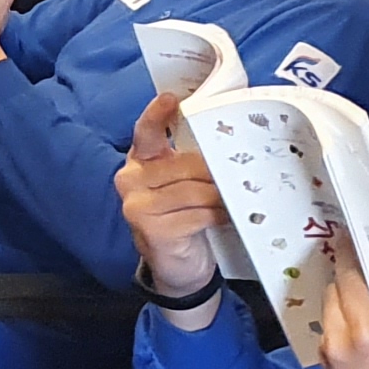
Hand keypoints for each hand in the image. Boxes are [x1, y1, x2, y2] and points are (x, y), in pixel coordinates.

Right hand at [116, 93, 234, 313]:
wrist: (177, 268)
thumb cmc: (184, 218)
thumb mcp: (183, 185)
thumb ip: (190, 163)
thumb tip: (226, 145)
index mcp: (140, 163)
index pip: (145, 132)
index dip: (157, 114)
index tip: (172, 100)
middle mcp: (130, 181)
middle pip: (183, 164)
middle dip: (214, 171)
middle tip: (238, 175)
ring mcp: (137, 207)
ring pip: (193, 190)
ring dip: (220, 197)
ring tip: (235, 200)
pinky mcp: (152, 230)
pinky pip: (196, 214)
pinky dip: (217, 216)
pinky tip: (226, 218)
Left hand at [318, 242, 368, 368]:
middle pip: (351, 270)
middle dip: (356, 257)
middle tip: (359, 249)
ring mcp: (342, 343)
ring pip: (334, 292)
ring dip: (345, 285)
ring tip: (362, 290)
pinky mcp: (326, 358)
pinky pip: (327, 320)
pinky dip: (339, 314)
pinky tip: (356, 323)